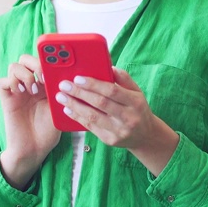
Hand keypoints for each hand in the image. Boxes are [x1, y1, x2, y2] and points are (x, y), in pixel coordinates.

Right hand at [0, 54, 60, 187]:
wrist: (34, 149)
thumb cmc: (48, 132)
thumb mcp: (60, 109)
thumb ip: (60, 91)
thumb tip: (67, 75)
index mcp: (45, 84)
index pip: (42, 61)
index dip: (47, 60)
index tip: (55, 69)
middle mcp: (30, 84)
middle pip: (26, 59)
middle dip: (34, 63)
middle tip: (42, 77)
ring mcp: (18, 91)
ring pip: (13, 66)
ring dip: (24, 74)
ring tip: (32, 90)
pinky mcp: (7, 100)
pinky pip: (2, 82)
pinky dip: (11, 82)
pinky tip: (21, 92)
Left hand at [54, 68, 179, 174]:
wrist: (146, 136)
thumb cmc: (137, 109)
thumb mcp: (136, 92)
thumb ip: (123, 78)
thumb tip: (107, 66)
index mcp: (135, 102)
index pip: (112, 91)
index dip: (93, 84)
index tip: (78, 78)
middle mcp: (128, 117)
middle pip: (100, 103)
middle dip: (79, 93)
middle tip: (64, 86)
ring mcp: (119, 131)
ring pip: (92, 117)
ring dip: (74, 106)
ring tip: (62, 97)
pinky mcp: (110, 140)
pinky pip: (90, 127)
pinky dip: (77, 117)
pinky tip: (68, 109)